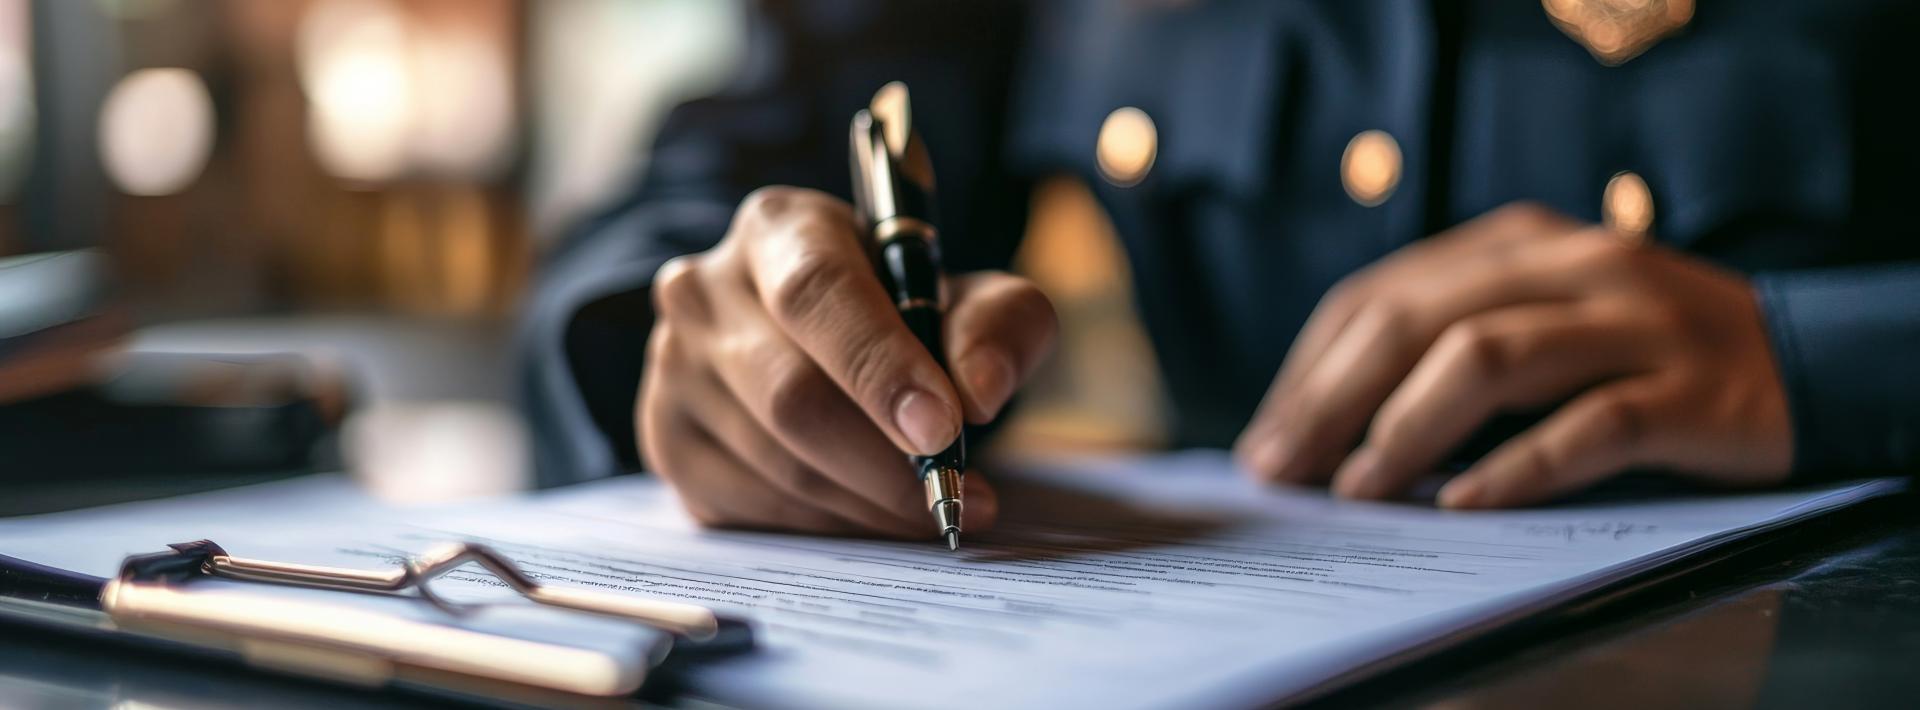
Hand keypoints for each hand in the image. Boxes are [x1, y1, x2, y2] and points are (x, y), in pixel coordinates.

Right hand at [638, 187, 1057, 535]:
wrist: (825, 340)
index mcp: (779, 228)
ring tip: (930, 507)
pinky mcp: (668, 440)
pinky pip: (753, 507)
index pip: (817, 292)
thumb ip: (999, 325)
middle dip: (886, 463)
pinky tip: (871, 513)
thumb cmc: (902, 312)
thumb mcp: (969, 297)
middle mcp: (704, 290)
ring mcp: (674, 368)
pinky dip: (828, 524)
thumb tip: (978, 392)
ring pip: (775, 463)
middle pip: (791, 394)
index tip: (943, 428)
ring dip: (867, 504)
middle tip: (957, 495)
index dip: (881, 366)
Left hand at [1234, 203, 1791, 507]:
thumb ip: (1450, 347)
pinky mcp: (1690, 391)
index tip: (1266, 439)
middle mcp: (1572, 265)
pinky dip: (1517, 467)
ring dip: (1407, 427)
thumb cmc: (1639, 353)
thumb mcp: (1540, 321)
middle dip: (1332, 399)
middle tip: (1281, 470)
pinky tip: (1462, 503)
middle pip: (1419, 319)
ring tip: (1355, 487)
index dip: (1311, 370)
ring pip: (1491, 359)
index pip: (1380, 296)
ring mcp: (1636, 323)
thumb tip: (1323, 430)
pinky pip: (1590, 425)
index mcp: (1519, 242)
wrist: (1805, 360)